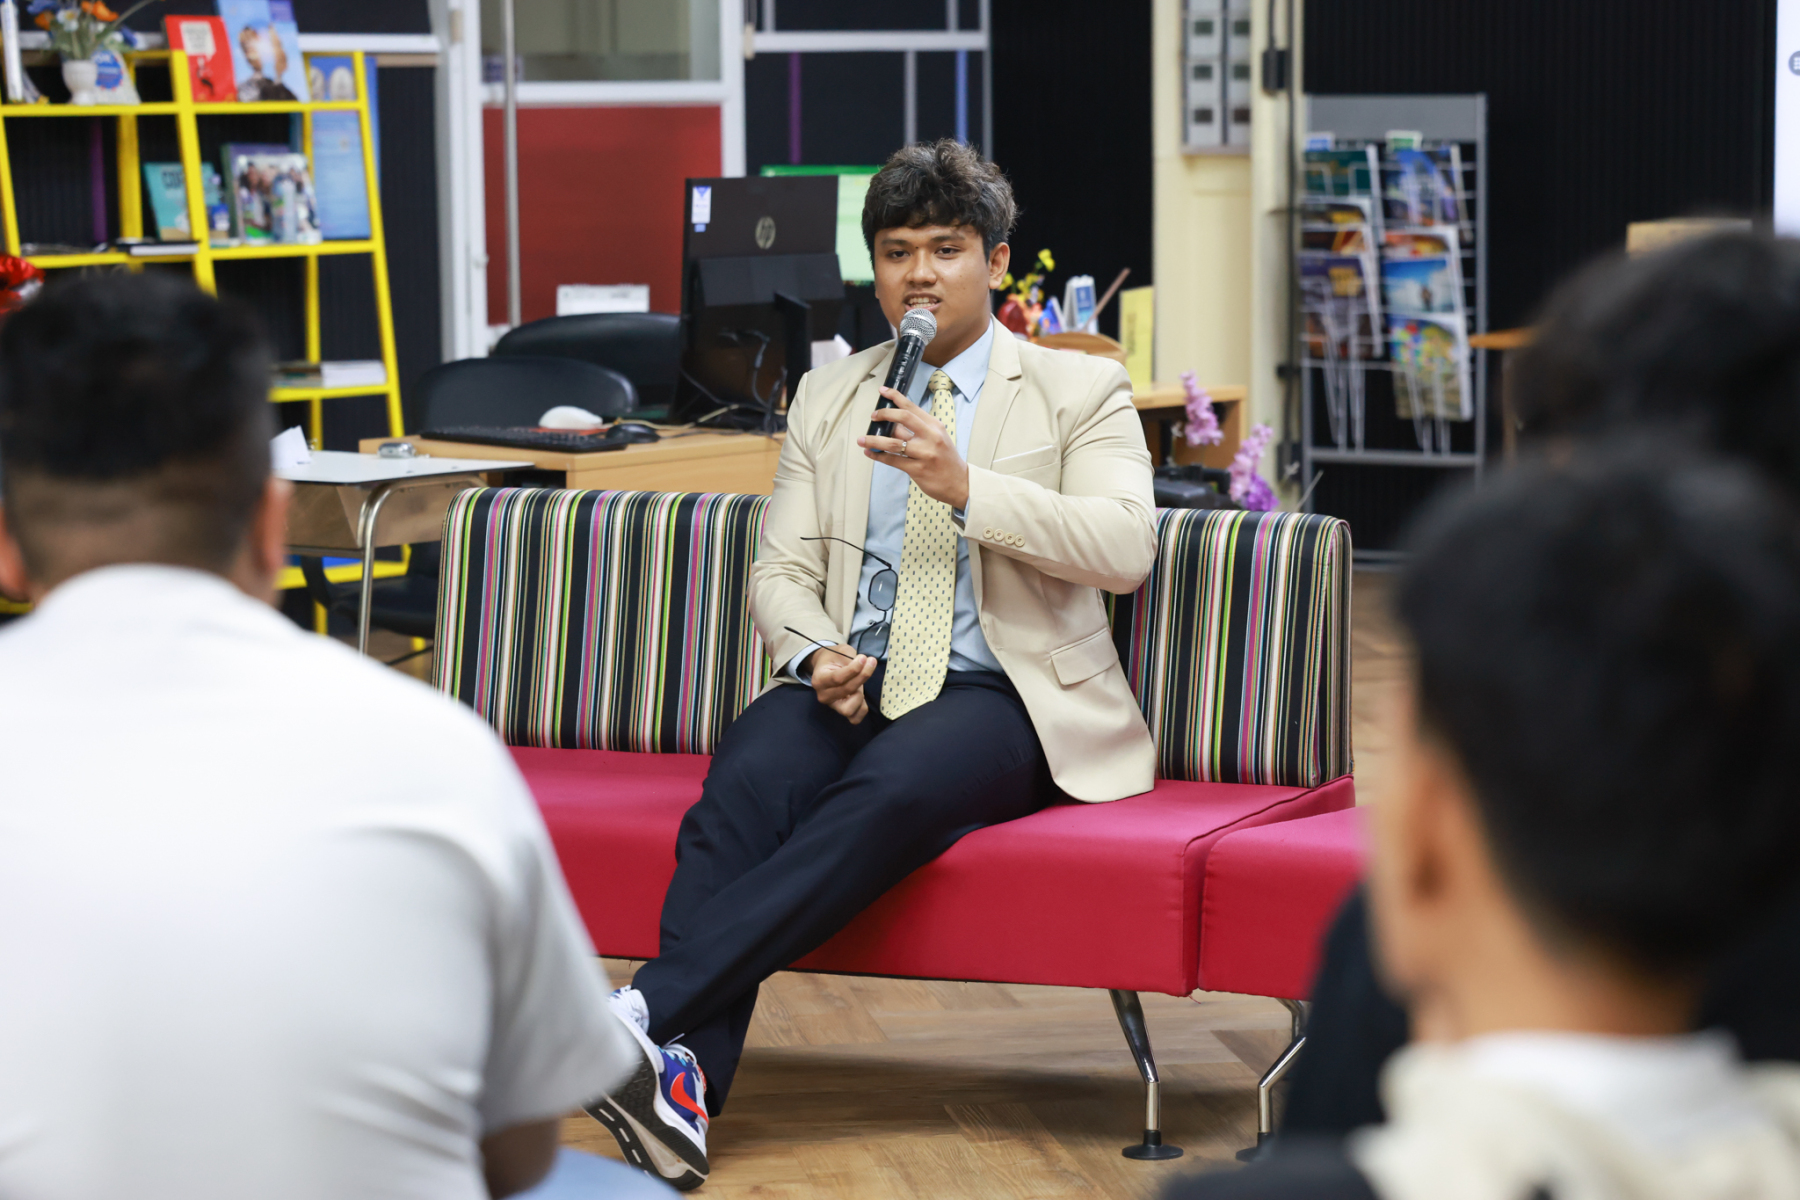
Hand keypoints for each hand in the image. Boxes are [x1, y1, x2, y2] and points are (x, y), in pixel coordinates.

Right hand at [808, 644, 876, 723]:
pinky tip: (862, 693)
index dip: (854, 669)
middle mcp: (823, 695)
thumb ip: (851, 657)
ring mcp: (833, 706)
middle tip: (871, 662)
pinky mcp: (842, 711)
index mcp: (819, 679)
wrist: (826, 667)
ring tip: (861, 683)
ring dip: (859, 695)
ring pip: (849, 709)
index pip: (838, 678)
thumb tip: (865, 663)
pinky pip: (855, 718)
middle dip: (862, 676)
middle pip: (847, 690)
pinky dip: (861, 707)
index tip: (864, 658)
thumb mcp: (840, 651)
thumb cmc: (833, 658)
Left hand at [856, 386, 970, 509]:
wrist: (959, 483)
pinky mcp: (918, 470)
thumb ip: (917, 431)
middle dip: (884, 414)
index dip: (895, 397)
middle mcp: (931, 437)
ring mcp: (924, 454)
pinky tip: (870, 453)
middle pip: (903, 418)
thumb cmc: (945, 459)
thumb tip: (891, 425)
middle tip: (873, 416)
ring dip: (874, 440)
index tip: (883, 390)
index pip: (912, 407)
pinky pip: (893, 460)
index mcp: (935, 426)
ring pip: (893, 442)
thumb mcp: (937, 439)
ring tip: (861, 439)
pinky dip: (879, 456)